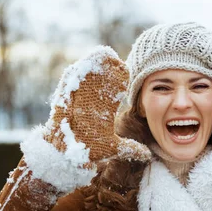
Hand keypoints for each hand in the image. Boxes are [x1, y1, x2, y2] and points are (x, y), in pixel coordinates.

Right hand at [45, 46, 150, 165]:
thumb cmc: (88, 151)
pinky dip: (77, 72)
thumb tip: (147, 154)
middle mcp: (89, 103)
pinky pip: (69, 82)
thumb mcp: (112, 148)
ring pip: (85, 79)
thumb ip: (130, 148)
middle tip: (118, 60)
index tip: (128, 74)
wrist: (66, 155)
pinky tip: (85, 63)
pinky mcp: (64, 99)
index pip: (112, 93)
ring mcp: (76, 100)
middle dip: (108, 71)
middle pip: (100, 83)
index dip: (119, 83)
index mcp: (101, 111)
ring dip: (94, 66)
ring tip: (105, 55)